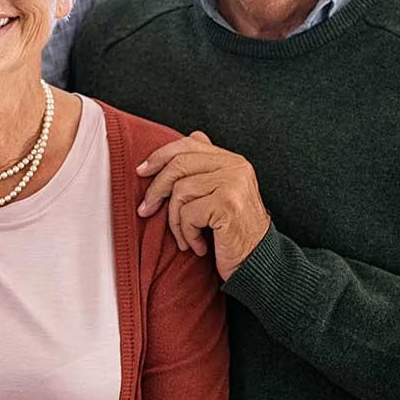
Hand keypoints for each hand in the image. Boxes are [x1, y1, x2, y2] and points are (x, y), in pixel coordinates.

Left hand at [136, 131, 270, 280]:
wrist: (258, 263)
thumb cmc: (233, 232)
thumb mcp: (221, 194)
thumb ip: (207, 166)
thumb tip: (191, 136)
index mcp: (233, 161)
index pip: (188, 145)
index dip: (160, 156)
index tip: (141, 171)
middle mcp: (236, 168)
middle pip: (179, 165)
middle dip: (156, 189)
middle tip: (145, 210)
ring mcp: (233, 184)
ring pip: (180, 191)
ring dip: (175, 221)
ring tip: (185, 237)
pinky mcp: (227, 204)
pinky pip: (188, 214)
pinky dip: (187, 234)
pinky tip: (198, 246)